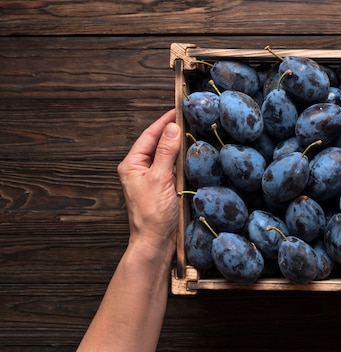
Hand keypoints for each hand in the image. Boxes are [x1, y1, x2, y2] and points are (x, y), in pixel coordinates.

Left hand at [117, 109, 181, 258]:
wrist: (155, 243)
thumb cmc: (152, 214)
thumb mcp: (160, 178)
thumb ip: (166, 152)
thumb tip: (173, 128)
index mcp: (131, 164)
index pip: (149, 135)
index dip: (164, 121)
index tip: (178, 109)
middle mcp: (140, 170)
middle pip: (158, 143)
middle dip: (173, 131)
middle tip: (190, 118)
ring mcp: (152, 179)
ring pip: (167, 155)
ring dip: (179, 145)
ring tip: (194, 132)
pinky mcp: (164, 188)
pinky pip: (174, 168)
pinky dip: (183, 160)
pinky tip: (194, 155)